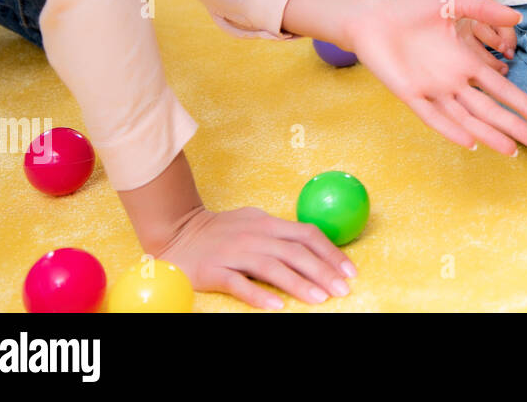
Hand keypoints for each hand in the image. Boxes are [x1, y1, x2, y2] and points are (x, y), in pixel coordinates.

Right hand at [155, 205, 354, 310]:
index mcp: (267, 223)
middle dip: (323, 271)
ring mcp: (234, 252)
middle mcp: (254, 235)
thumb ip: (280, 231)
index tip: (349, 270)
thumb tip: (315, 242)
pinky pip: (239, 283)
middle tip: (342, 289)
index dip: (331, 251)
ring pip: (272, 267)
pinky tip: (277, 307)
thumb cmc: (222, 230)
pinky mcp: (214, 270)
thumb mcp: (254, 221)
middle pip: (295, 252)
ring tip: (320, 299)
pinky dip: (258, 295)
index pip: (307, 233)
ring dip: (299, 284)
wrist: (177, 231)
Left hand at [341, 0, 526, 154]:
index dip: (522, 104)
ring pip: (466, 118)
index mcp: (466, 62)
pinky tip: (470, 141)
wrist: (371, 17)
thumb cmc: (409, 9)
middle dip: (513, 125)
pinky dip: (451, 129)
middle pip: (490, 109)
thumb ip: (484, 9)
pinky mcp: (410, 94)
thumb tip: (518, 18)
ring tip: (512, 151)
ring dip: (489, 134)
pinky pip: (434, 116)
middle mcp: (454, 81)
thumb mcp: (451, 1)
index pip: (501, 88)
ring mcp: (433, 90)